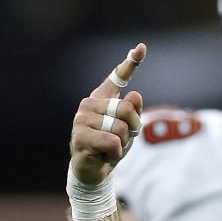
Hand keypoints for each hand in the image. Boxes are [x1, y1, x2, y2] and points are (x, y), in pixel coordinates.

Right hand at [69, 43, 146, 184]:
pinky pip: (112, 141)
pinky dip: (115, 153)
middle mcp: (89, 104)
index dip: (130, 63)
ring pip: (121, 128)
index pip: (117, 78)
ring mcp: (82, 118)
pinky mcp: (80, 135)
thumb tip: (134, 95)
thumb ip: (133, 112)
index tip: (142, 48)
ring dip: (123, 144)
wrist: (94, 172)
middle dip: (133, 129)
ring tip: (111, 148)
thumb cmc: (111, 148)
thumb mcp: (128, 130)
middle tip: (122, 140)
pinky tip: (105, 155)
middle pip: (127, 110)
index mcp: (102, 99)